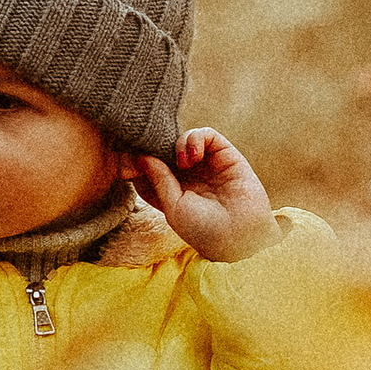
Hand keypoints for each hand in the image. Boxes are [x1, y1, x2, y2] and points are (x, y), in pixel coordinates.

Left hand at [129, 127, 276, 263]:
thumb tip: (140, 157)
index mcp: (172, 193)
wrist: (241, 235)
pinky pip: (206, 134)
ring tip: (183, 162)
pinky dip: (196, 137)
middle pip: (165, 149)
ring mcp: (207, 164)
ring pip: (184, 138)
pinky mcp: (225, 155)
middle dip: (156, 146)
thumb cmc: (205, 229)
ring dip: (178, 143)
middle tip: (150, 149)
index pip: (148, 170)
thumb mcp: (173, 207)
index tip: (129, 162)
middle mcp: (189, 177)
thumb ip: (158, 180)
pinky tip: (194, 155)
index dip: (138, 162)